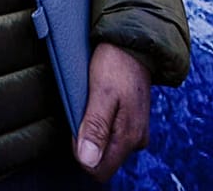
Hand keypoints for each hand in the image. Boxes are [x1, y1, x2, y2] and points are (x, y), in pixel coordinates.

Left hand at [74, 42, 151, 181]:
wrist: (133, 43)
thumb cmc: (115, 64)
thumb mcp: (101, 93)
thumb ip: (95, 127)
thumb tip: (87, 161)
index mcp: (129, 137)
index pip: (99, 170)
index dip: (81, 154)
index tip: (76, 127)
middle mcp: (136, 139)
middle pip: (103, 160)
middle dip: (87, 143)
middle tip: (83, 110)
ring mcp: (136, 131)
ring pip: (106, 147)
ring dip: (93, 132)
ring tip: (91, 104)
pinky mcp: (133, 122)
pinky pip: (112, 134)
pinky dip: (101, 124)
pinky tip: (99, 104)